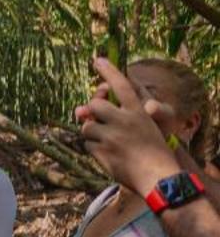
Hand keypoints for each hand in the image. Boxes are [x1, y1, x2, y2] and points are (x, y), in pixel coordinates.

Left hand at [77, 57, 180, 194]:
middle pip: (94, 104)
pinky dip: (93, 148)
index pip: (121, 86)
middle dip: (92, 112)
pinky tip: (109, 154)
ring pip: (87, 126)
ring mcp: (112, 136)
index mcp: (139, 112)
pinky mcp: (102, 151)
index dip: (109, 72)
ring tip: (110, 143)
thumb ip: (114, 115)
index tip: (98, 60)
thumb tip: (79, 111)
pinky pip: (87, 144)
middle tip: (101, 121)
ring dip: (92, 133)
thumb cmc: (151, 150)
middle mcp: (124, 120)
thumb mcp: (143, 127)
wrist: (157, 176)